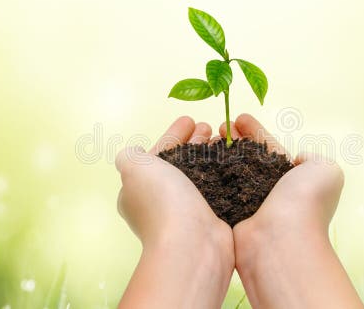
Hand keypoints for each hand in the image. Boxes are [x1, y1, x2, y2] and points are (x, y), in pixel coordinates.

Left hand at [116, 116, 233, 308]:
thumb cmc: (162, 202)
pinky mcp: (209, 219)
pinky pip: (216, 187)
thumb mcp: (135, 169)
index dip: (173, 136)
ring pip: (200, 174)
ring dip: (211, 154)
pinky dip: (223, 171)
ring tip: (225, 138)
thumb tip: (131, 154)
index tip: (190, 119)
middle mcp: (160, 203)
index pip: (156, 156)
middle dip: (194, 143)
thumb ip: (129, 157)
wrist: (192, 243)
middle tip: (210, 127)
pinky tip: (233, 159)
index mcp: (138, 191)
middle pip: (179, 163)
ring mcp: (186, 213)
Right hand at [222, 114, 363, 308]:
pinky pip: (217, 189)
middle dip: (234, 140)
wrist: (282, 239)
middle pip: (247, 158)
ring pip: (230, 172)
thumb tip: (298, 160)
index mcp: (292, 178)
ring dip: (218, 153)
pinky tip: (198, 159)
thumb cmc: (305, 202)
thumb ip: (314, 159)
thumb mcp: (326, 171)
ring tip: (205, 138)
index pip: (269, 148)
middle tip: (219, 126)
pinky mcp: (229, 216)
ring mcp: (248, 204)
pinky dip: (207, 174)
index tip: (239, 117)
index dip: (254, 131)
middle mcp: (269, 191)